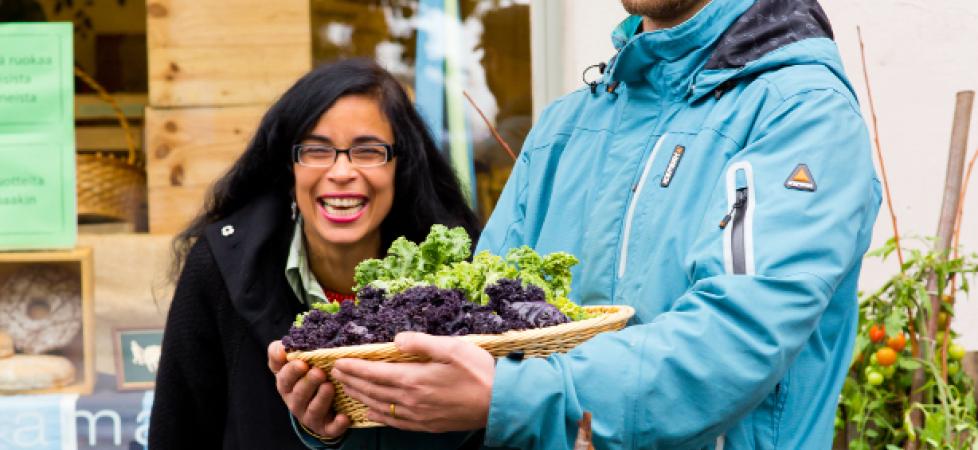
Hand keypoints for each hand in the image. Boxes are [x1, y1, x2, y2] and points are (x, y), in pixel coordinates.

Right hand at [268, 340, 350, 438]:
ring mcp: (310, 415)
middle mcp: (295, 401)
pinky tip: (344, 418)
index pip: (283, 378)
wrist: (320, 403)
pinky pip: (330, 428)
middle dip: (308, 383)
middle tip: (319, 373)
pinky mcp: (325, 427)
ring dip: (321, 399)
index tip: (301, 363)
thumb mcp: (292, 361)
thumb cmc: (305, 375)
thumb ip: (282, 352)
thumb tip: (281, 348)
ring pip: (313, 410)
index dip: (290, 371)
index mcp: (287, 384)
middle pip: (298, 394)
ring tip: (329, 387)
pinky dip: (337, 425)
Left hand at [331, 332, 494, 431]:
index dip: (354, 367)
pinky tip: (372, 411)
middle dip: (352, 381)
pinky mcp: (426, 425)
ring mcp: (417, 415)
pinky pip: (394, 422)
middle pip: (372, 390)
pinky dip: (378, 415)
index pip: (374, 373)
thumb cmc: (478, 371)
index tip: (338, 362)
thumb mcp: (452, 347)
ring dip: (360, 396)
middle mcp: (411, 400)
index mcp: (414, 378)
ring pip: (380, 406)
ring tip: (348, 388)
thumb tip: (395, 340)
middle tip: (336, 373)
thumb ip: (420, 342)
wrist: (500, 403)